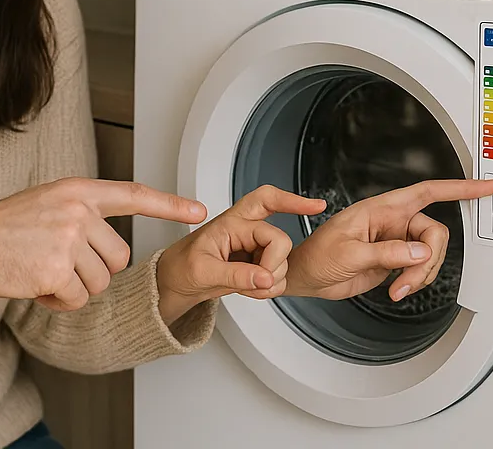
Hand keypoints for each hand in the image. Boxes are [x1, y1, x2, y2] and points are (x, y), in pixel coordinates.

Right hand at [0, 178, 206, 309]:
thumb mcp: (45, 204)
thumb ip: (78, 215)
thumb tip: (107, 243)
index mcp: (77, 191)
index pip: (133, 195)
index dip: (169, 204)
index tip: (198, 211)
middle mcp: (77, 211)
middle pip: (118, 257)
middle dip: (94, 271)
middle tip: (57, 264)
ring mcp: (68, 239)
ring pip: (99, 282)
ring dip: (74, 288)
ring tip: (40, 270)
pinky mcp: (56, 269)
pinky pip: (77, 300)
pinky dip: (58, 302)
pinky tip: (34, 284)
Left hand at [154, 185, 325, 322]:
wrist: (176, 282)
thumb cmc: (181, 267)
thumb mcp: (203, 271)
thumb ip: (236, 274)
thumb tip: (266, 278)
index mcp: (231, 222)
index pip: (269, 214)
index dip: (293, 203)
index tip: (316, 206)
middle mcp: (246, 230)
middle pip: (281, 240)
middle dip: (273, 265)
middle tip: (255, 278)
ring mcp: (254, 248)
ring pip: (283, 262)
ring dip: (268, 281)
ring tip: (243, 285)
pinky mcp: (258, 264)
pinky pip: (278, 277)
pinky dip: (268, 288)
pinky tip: (249, 288)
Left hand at [286, 178, 492, 301]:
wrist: (307, 277)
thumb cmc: (317, 256)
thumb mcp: (350, 253)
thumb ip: (387, 253)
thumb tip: (420, 252)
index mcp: (381, 208)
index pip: (427, 192)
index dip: (458, 188)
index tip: (485, 186)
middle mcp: (392, 221)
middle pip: (434, 233)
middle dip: (428, 260)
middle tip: (407, 281)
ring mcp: (396, 241)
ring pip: (429, 255)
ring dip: (420, 275)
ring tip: (397, 288)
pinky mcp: (395, 260)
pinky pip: (420, 269)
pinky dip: (414, 281)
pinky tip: (396, 289)